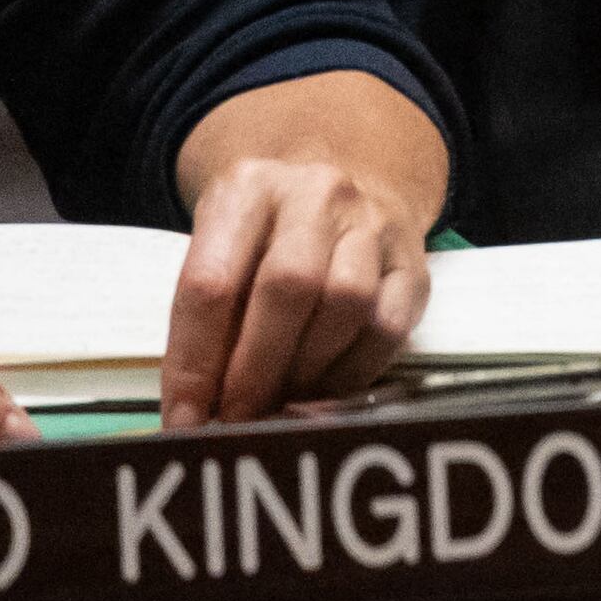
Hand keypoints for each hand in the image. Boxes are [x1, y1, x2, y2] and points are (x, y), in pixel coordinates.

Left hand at [160, 70, 449, 426]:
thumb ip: (209, 315)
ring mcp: (374, 224)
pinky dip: (353, 372)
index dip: (195, 363)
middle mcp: (317, 195)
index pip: (211, 283)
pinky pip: (390, 326)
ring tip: (280, 403)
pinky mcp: (415, 262)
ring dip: (308, 371)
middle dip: (256, 368)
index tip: (186, 421)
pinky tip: (324, 390)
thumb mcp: (222, 246)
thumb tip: (199, 409)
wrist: (351, 179)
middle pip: (289, 287)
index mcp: (248, 189)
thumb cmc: (267, 233)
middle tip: (237, 418)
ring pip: (348, 303)